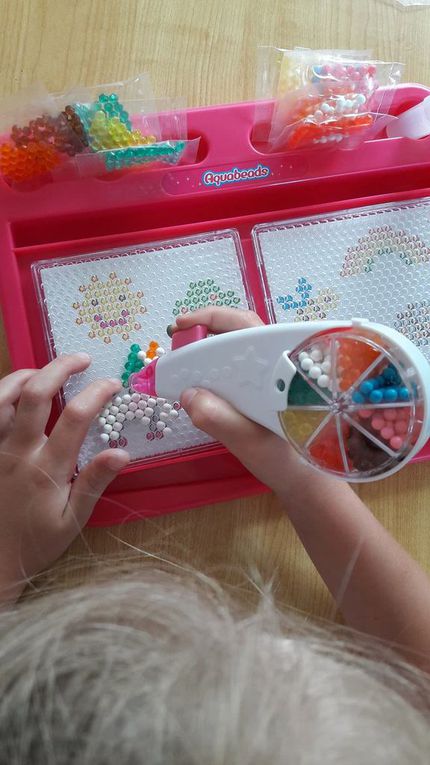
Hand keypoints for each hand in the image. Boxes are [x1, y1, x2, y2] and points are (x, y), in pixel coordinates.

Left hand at [0, 354, 128, 601]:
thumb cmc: (36, 541)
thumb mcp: (73, 520)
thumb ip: (95, 483)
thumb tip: (122, 453)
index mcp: (47, 468)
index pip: (75, 417)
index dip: (97, 393)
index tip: (112, 384)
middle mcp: (18, 451)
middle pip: (35, 394)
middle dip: (60, 367)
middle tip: (82, 358)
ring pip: (2, 396)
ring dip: (26, 374)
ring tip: (47, 369)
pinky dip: (2, 392)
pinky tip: (17, 390)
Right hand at [174, 307, 315, 494]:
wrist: (308, 482)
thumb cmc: (286, 460)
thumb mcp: (249, 441)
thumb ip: (219, 418)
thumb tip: (189, 394)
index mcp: (278, 364)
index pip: (243, 325)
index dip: (209, 319)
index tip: (180, 327)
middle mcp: (277, 362)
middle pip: (240, 329)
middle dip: (206, 329)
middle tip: (176, 339)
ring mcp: (273, 375)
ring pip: (241, 347)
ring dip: (211, 348)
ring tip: (184, 360)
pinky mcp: (267, 390)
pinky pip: (242, 368)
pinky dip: (218, 368)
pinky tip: (203, 382)